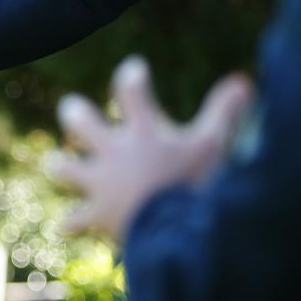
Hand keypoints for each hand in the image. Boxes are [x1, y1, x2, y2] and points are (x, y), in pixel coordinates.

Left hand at [50, 56, 252, 240]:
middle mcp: (115, 154)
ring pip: (64, 169)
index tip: (133, 70)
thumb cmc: (196, 183)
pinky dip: (70, 226)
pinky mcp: (96, 215)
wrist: (173, 230)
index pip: (131, 91)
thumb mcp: (212, 145)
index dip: (131, 77)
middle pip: (80, 122)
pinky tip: (62, 229)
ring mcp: (101, 184)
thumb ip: (224, 111)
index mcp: (143, 132)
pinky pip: (75, 222)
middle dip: (74, 113)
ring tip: (57, 162)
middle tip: (72, 109)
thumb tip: (242, 81)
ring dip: (60, 165)